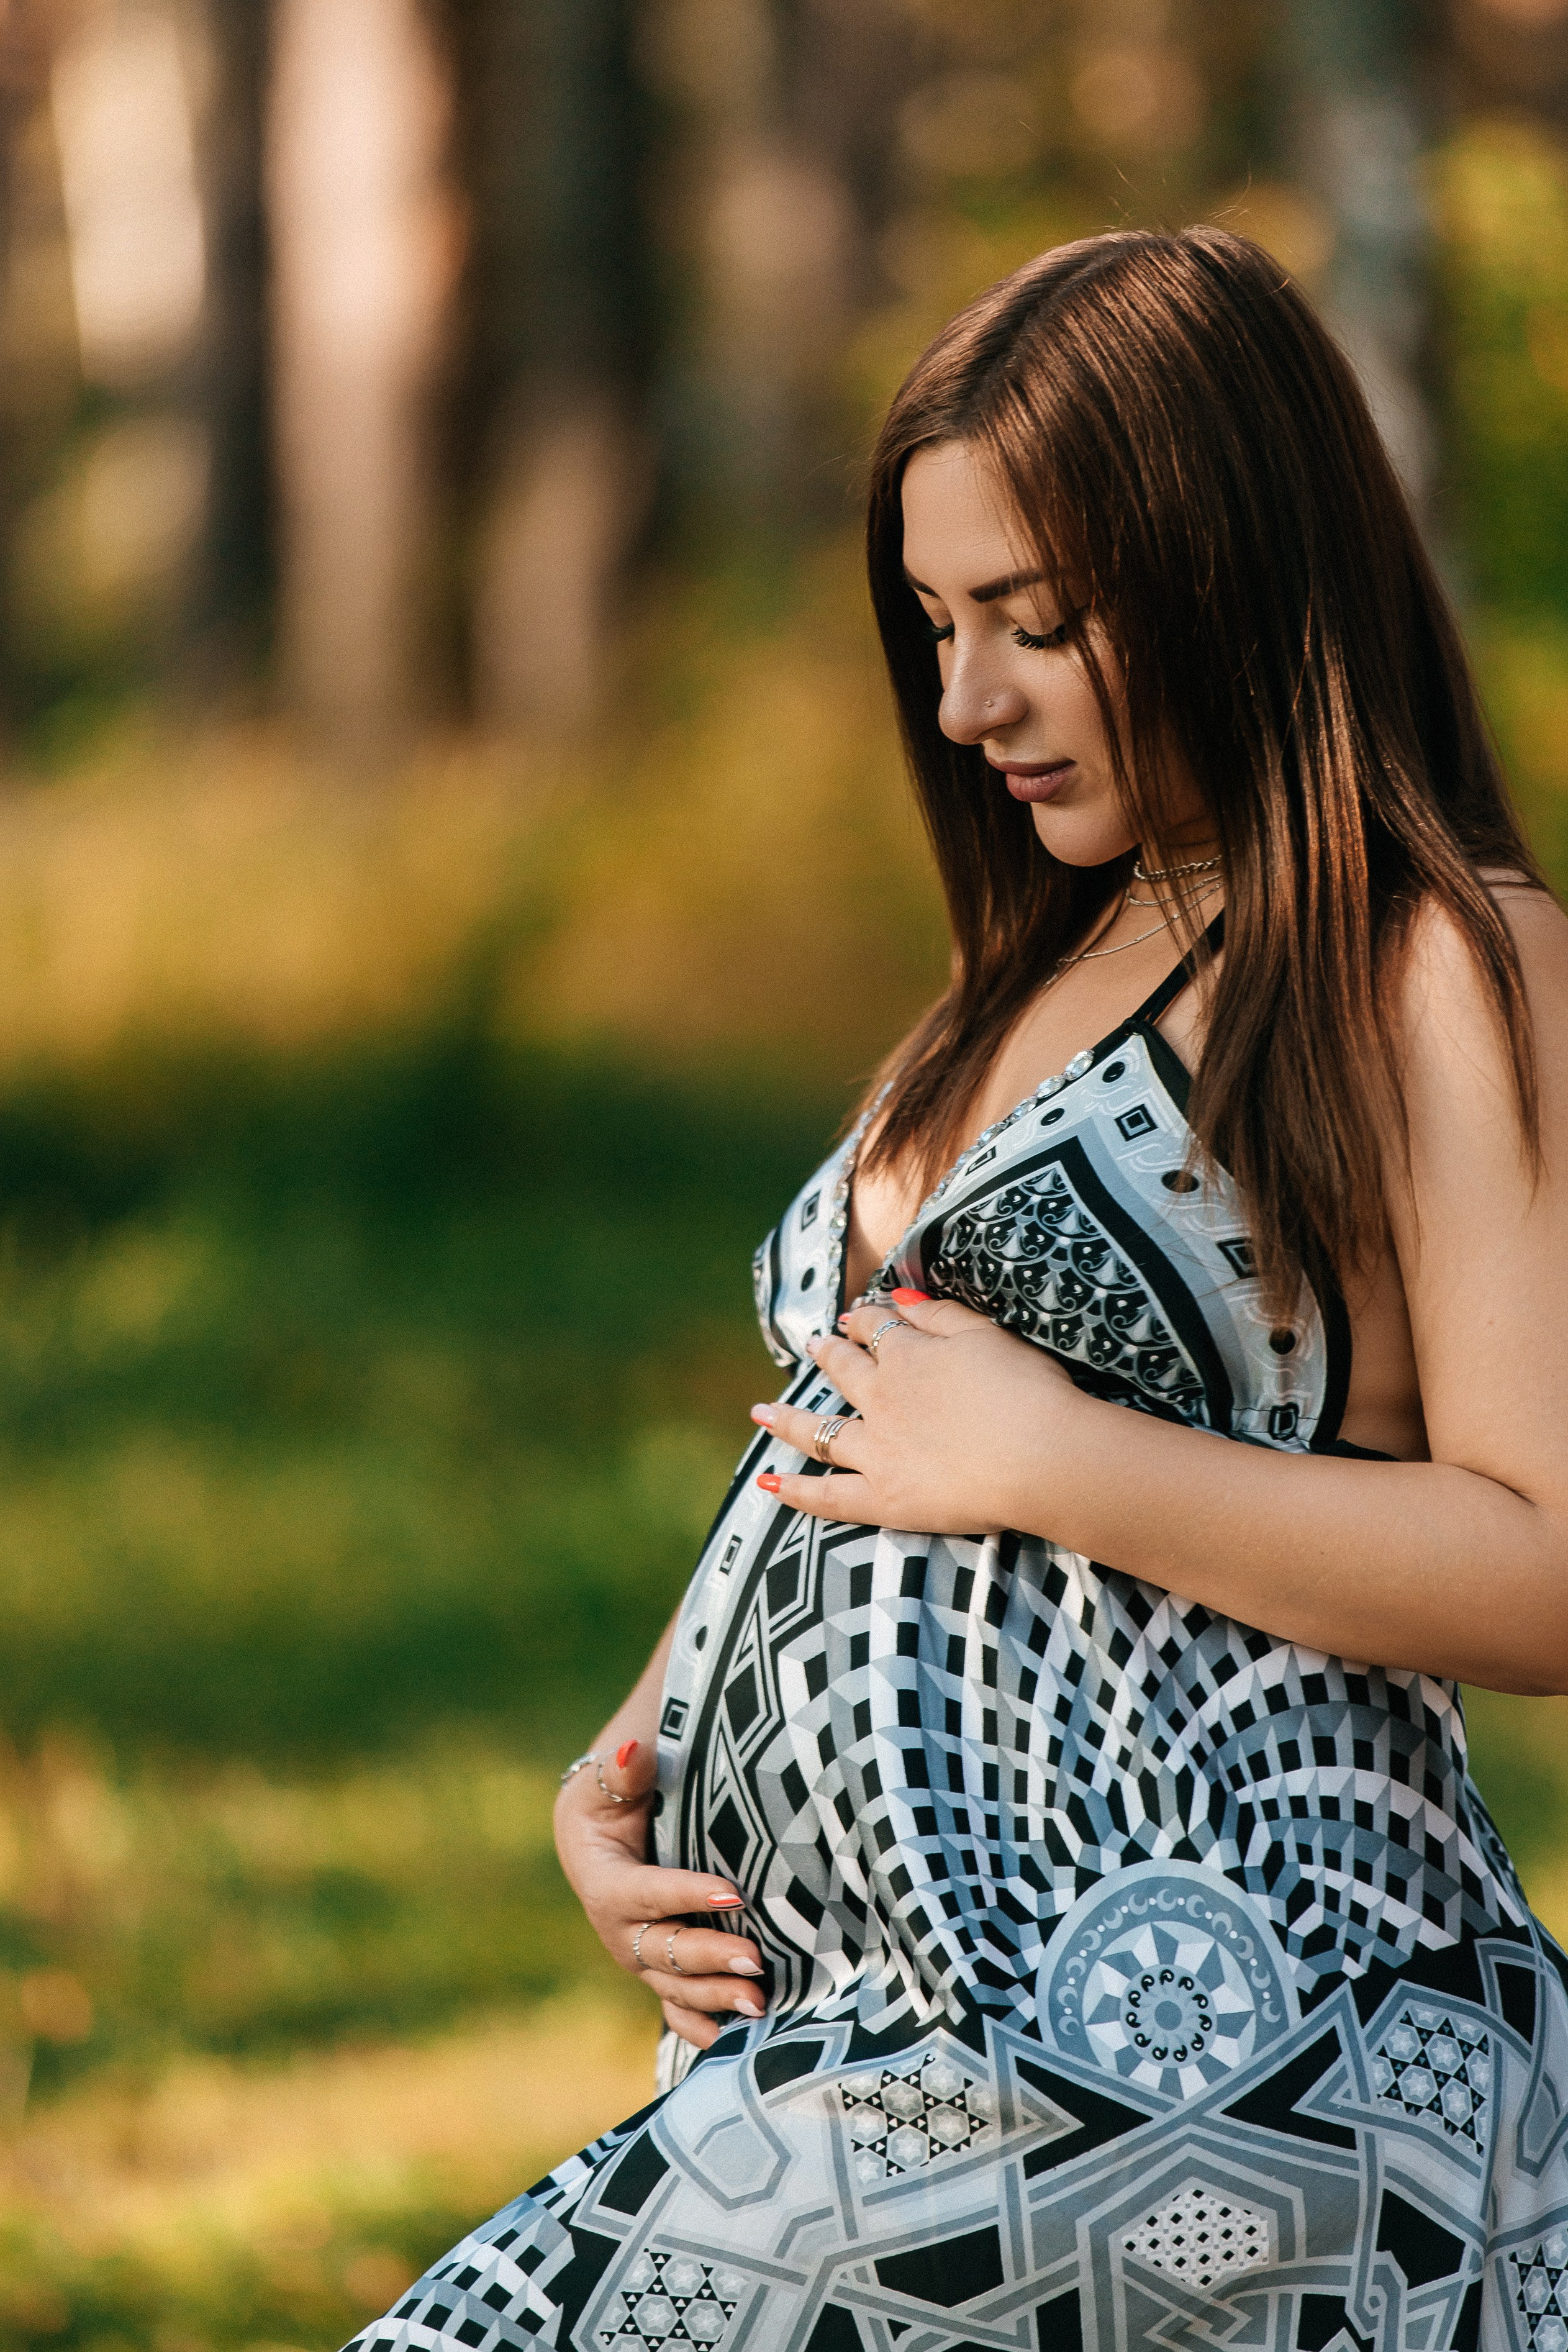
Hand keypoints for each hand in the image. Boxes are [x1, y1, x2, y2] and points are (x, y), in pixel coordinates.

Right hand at [553, 1738, 766, 2049]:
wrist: (609, 1821)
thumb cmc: (616, 1792)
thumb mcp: (611, 1776)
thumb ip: (623, 1770)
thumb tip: (633, 1753)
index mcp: (600, 1876)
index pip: (641, 1893)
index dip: (683, 1895)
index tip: (732, 1894)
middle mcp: (616, 1926)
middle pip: (658, 1950)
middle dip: (706, 1958)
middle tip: (755, 1959)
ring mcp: (638, 1952)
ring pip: (672, 1984)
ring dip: (713, 1995)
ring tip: (759, 2001)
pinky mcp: (659, 1965)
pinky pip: (675, 2004)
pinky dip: (698, 2022)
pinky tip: (730, 2038)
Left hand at [750, 1290, 1083, 1533]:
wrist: (1043, 1457)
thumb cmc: (1029, 1391)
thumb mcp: (987, 1334)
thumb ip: (940, 1314)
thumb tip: (900, 1300)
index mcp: (909, 1356)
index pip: (876, 1330)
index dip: (864, 1320)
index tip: (857, 1316)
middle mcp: (883, 1399)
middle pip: (844, 1371)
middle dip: (828, 1355)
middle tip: (813, 1346)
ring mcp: (877, 1450)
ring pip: (820, 1430)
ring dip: (787, 1419)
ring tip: (761, 1412)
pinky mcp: (883, 1498)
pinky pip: (827, 1497)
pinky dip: (795, 1491)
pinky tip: (765, 1485)